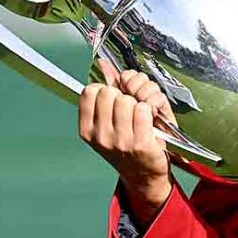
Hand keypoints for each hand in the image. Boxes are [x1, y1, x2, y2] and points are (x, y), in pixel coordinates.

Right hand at [78, 60, 174, 225]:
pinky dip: (150, 111)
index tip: (113, 100)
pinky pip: (143, 109)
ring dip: (138, 104)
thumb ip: (104, 92)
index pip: (89, 92)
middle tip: (129, 110)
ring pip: (127, 100)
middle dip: (123, 96)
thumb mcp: (107, 122)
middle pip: (110, 93)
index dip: (105, 90)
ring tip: (140, 117)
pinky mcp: (140, 144)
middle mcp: (101, 138)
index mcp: (88, 131)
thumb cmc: (126, 145)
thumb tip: (102, 63)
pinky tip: (149, 122)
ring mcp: (120, 142)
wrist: (144, 175)